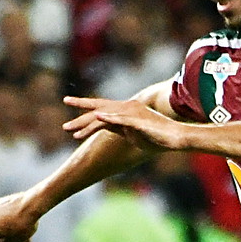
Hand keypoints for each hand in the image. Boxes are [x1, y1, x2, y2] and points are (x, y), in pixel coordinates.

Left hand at [62, 96, 192, 151]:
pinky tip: (97, 118)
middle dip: (80, 114)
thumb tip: (111, 130)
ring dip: (87, 122)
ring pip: (105, 117)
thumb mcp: (134, 135)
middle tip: (63, 115)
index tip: (68, 103)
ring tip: (70, 129)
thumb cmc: (158, 138)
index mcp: (124, 113)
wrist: (176, 137)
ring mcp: (131, 115)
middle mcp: (126, 110)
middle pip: (99, 109)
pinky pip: (120, 120)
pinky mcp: (138, 121)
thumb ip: (122, 130)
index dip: (84, 106)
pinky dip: (109, 119)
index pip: (101, 108)